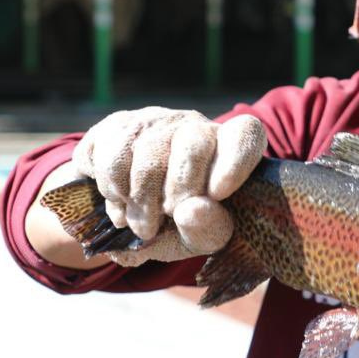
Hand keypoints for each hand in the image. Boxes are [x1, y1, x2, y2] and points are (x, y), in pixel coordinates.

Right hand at [72, 107, 266, 266]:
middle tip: (168, 217)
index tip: (218, 193)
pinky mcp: (117, 124)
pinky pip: (113, 155)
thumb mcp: (200, 237)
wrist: (129, 215)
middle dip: (177, 191)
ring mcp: (155, 120)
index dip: (234, 160)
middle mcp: (194, 125)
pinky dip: (113, 191)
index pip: (245, 134)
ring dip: (140, 200)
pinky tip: (121, 203)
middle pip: (193, 143)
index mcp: (228, 148)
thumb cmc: (180, 224)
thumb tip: (191, 212)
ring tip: (142, 224)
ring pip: (147, 151)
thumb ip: (206, 228)